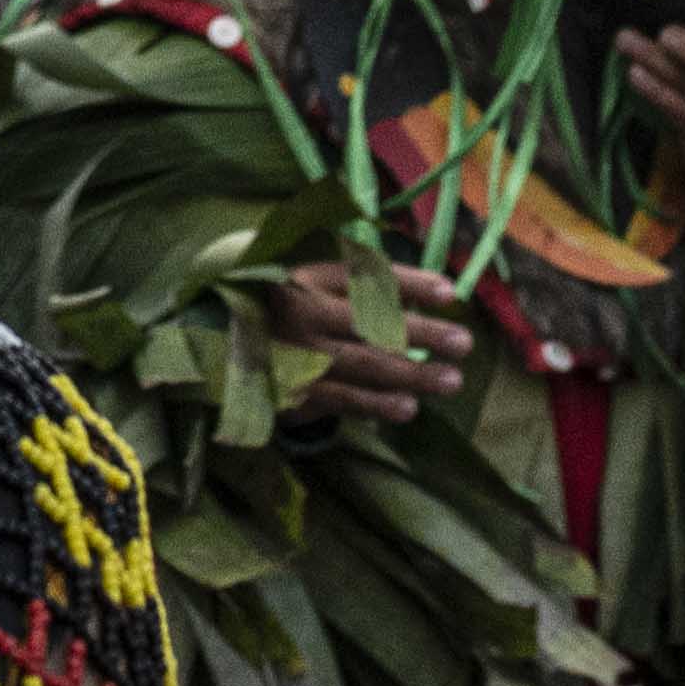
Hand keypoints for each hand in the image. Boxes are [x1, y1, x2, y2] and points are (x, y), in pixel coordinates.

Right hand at [275, 258, 472, 422]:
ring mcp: (299, 352)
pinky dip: (377, 404)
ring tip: (451, 380)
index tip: (450, 294)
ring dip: (412, 374)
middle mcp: (305, 311)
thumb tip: (432, 291)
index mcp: (311, 277)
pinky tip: (408, 408)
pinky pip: (343, 398)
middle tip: (463, 343)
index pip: (368, 277)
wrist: (221, 342)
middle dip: (422, 333)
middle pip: (372, 323)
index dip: (410, 284)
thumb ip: (362, 281)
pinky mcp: (294, 389)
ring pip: (363, 364)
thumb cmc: (287, 306)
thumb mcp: (312, 279)